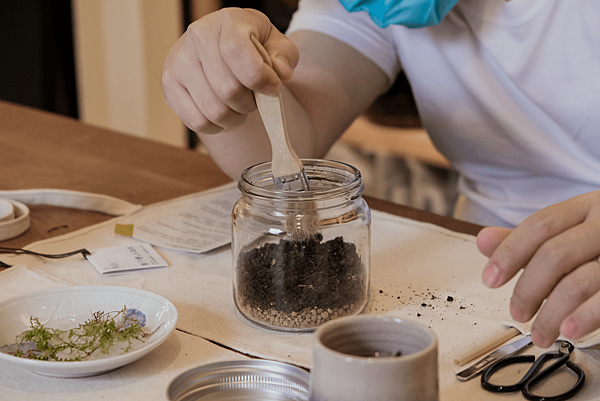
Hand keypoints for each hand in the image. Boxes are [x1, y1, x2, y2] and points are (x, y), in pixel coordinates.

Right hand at [161, 8, 298, 133]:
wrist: (219, 47)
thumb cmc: (252, 47)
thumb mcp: (275, 44)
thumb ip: (285, 56)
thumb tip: (281, 72)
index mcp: (228, 21)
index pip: (237, 52)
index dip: (259, 78)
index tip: (273, 88)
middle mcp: (198, 36)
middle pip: (228, 89)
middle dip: (250, 103)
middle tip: (254, 98)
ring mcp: (179, 61)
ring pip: (214, 110)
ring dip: (235, 117)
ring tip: (239, 106)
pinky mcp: (169, 84)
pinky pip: (197, 122)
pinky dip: (217, 126)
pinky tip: (223, 112)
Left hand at [477, 191, 599, 346]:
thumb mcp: (567, 235)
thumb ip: (526, 240)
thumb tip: (484, 241)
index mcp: (586, 207)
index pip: (539, 225)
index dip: (509, 253)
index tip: (490, 279)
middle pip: (554, 254)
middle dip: (528, 289)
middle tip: (516, 312)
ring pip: (579, 281)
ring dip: (551, 312)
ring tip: (540, 333)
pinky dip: (585, 316)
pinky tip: (569, 329)